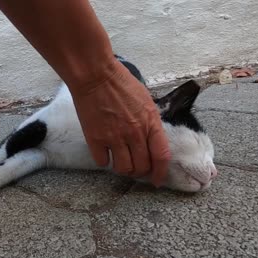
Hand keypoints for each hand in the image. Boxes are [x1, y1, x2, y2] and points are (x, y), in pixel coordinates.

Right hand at [71, 60, 170, 185]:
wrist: (95, 76)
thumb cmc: (121, 83)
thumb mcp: (145, 101)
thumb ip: (150, 122)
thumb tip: (151, 140)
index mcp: (150, 123)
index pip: (161, 156)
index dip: (160, 173)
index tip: (156, 180)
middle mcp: (135, 133)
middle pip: (142, 166)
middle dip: (140, 171)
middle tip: (135, 168)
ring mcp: (114, 137)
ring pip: (123, 168)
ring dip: (123, 169)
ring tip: (120, 162)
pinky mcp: (95, 138)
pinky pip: (102, 162)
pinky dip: (104, 161)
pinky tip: (104, 153)